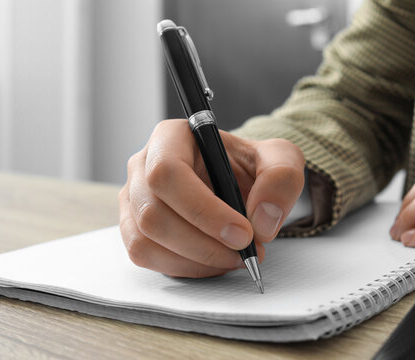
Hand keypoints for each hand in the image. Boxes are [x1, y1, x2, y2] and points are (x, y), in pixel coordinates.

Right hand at [119, 119, 304, 277]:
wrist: (238, 184)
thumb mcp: (280, 159)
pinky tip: (213, 261)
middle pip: (153, 214)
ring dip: (195, 260)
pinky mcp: (133, 228)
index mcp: (172, 137)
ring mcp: (133, 199)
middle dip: (203, 243)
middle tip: (245, 252)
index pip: (167, 172)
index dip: (202, 209)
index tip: (243, 233)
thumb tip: (261, 221)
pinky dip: (184, 267)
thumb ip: (281, 178)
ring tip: (234, 257)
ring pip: (145, 241)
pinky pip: (144, 256)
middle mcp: (143, 166)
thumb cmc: (250, 167)